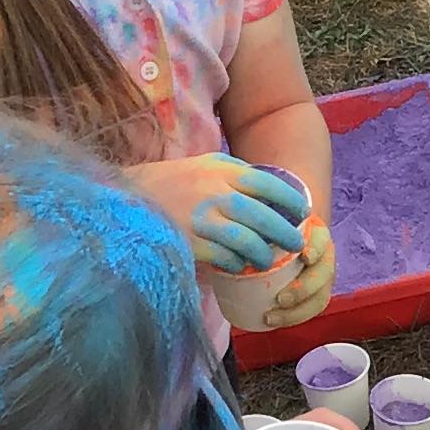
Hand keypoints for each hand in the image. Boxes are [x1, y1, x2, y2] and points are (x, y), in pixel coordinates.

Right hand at [140, 153, 311, 271]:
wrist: (127, 198)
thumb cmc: (170, 181)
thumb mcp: (203, 164)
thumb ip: (234, 171)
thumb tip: (267, 184)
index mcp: (220, 172)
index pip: (267, 184)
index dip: (289, 200)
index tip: (302, 212)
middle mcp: (214, 194)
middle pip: (262, 216)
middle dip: (284, 232)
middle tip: (296, 243)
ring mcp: (201, 221)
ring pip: (246, 241)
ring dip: (262, 254)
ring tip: (267, 259)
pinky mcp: (190, 244)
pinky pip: (224, 259)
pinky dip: (236, 264)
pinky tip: (238, 265)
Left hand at [264, 215, 336, 324]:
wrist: (277, 242)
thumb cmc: (269, 232)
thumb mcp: (267, 224)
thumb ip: (257, 227)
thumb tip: (237, 238)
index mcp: (315, 235)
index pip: (321, 240)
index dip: (316, 248)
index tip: (305, 256)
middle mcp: (322, 257)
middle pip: (323, 274)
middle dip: (303, 289)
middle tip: (279, 298)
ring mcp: (321, 277)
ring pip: (319, 297)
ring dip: (297, 311)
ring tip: (270, 317)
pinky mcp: (315, 294)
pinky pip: (310, 309)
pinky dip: (293, 317)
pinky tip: (272, 320)